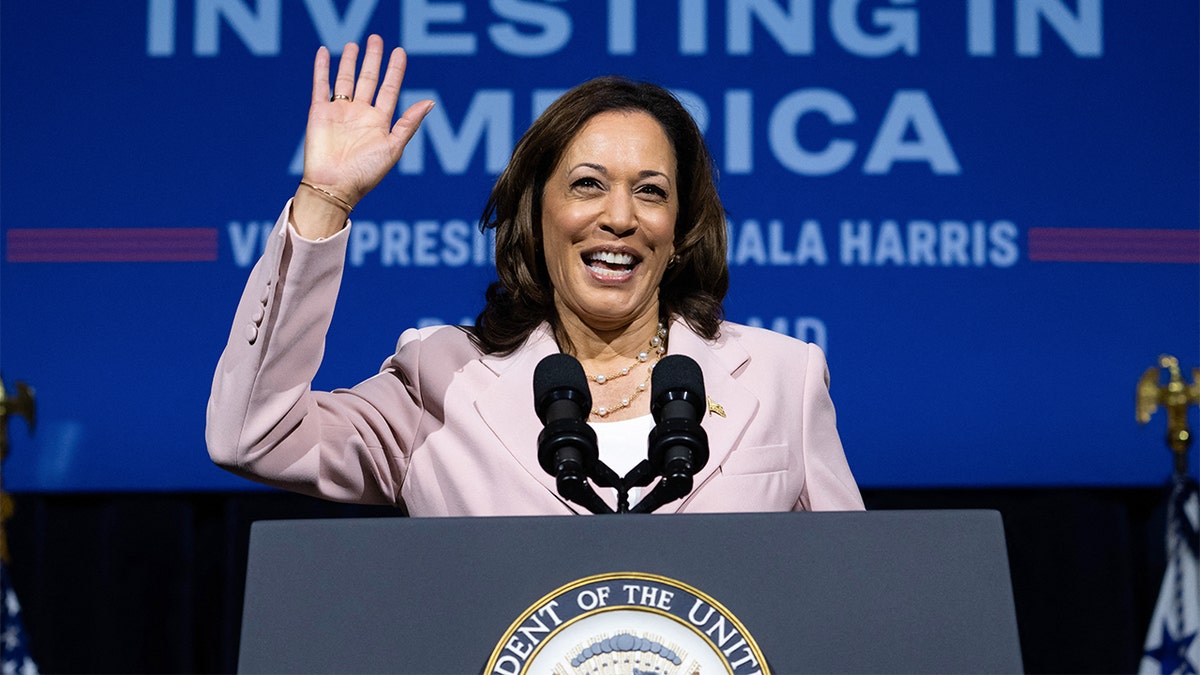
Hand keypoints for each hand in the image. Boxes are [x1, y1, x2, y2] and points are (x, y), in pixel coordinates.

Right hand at [294, 35, 432, 236]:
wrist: (335, 186)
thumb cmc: (366, 172)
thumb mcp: (394, 147)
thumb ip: (409, 123)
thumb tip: (430, 101)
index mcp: (380, 121)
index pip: (389, 89)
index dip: (395, 70)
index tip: (400, 52)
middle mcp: (360, 114)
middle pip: (368, 79)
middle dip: (373, 59)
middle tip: (377, 38)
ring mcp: (340, 111)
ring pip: (346, 79)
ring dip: (350, 62)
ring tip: (355, 44)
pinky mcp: (320, 112)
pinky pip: (321, 85)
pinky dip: (322, 68)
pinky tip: (325, 52)